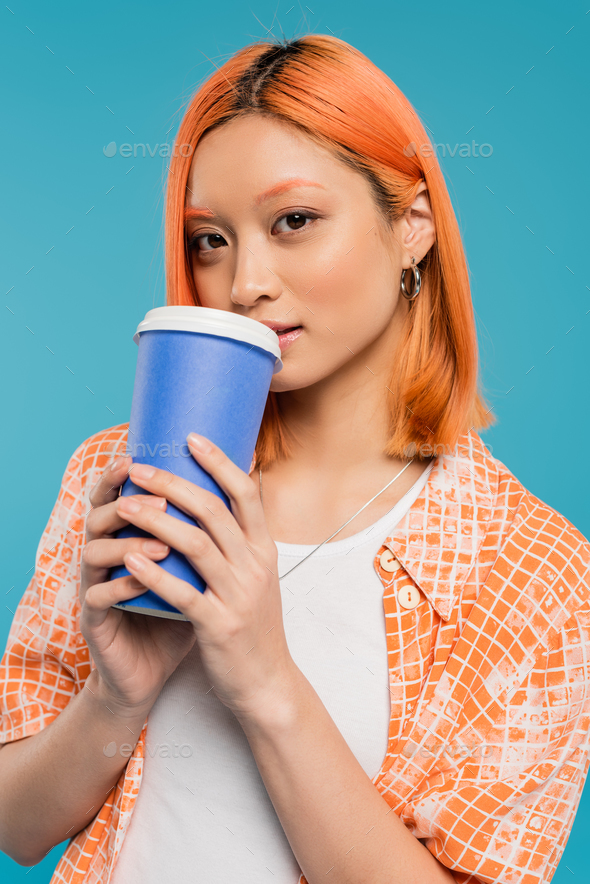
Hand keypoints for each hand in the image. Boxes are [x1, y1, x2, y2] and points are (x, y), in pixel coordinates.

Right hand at [80, 456, 196, 716]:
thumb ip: (209, 536)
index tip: (143, 454)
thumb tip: (247, 490)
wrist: (151, 674)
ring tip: (161, 541)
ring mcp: (95, 585)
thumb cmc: (177, 615)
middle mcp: (107, 556)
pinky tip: (141, 579)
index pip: (118, 495)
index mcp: (128, 538)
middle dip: (130, 501)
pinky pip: (99, 595)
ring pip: (95, 551)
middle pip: (101, 514)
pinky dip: (122, 584)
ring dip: (129, 543)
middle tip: (159, 499)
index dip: (122, 474)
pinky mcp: (94, 619)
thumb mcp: (197, 571)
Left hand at [114, 433, 298, 722]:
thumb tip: (213, 502)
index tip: (190, 438)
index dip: (219, 462)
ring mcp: (239, 595)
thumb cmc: (253, 625)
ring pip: (195, 545)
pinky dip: (156, 575)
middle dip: (173, 484)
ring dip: (156, 521)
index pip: (245, 493)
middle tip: (139, 469)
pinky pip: (184, 593)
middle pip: (213, 511)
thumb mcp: (257, 577)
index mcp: (264, 549)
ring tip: (125, 507)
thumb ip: (239, 543)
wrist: (267, 682)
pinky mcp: (220, 625)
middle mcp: (255, 565)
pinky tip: (131, 562)